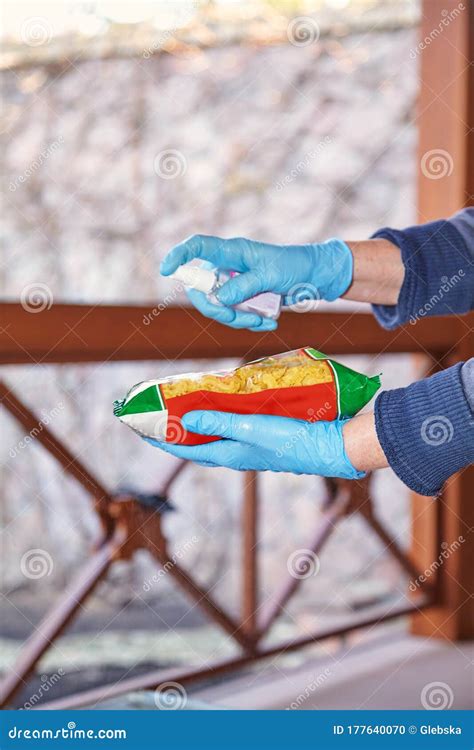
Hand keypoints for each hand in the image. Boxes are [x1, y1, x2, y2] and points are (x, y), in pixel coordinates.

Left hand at [144, 411, 363, 478]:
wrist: (334, 446)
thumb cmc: (293, 440)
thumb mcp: (252, 429)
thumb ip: (218, 422)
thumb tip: (184, 420)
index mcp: (231, 455)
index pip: (187, 450)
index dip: (163, 440)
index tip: (142, 429)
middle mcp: (239, 453)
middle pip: (200, 441)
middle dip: (179, 429)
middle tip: (162, 412)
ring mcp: (254, 445)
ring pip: (218, 432)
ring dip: (201, 421)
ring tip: (187, 403)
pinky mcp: (268, 435)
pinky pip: (237, 424)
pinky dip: (225, 414)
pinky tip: (227, 400)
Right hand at [160, 234, 352, 330]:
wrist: (313, 277)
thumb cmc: (293, 266)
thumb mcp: (270, 276)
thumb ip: (243, 286)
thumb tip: (218, 299)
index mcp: (231, 251)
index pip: (198, 248)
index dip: (179, 256)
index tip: (166, 270)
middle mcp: (227, 267)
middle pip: (203, 290)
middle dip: (218, 309)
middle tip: (239, 319)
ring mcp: (234, 284)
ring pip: (219, 308)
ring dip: (239, 320)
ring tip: (264, 321)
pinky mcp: (242, 299)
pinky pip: (234, 316)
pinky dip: (249, 323)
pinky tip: (268, 322)